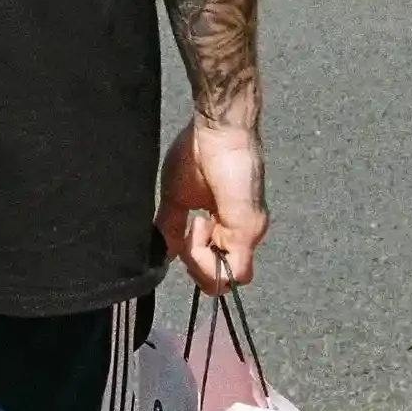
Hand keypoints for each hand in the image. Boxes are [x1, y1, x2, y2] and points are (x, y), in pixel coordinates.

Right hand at [156, 122, 266, 293]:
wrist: (217, 130)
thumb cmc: (197, 153)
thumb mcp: (177, 198)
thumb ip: (172, 229)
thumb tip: (163, 254)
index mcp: (226, 226)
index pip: (216, 266)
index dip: (195, 263)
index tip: (181, 237)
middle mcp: (241, 233)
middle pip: (219, 279)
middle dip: (194, 266)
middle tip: (186, 232)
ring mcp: (248, 234)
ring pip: (223, 280)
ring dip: (198, 260)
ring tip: (194, 222)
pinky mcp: (248, 230)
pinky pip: (229, 271)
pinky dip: (205, 259)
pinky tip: (199, 225)